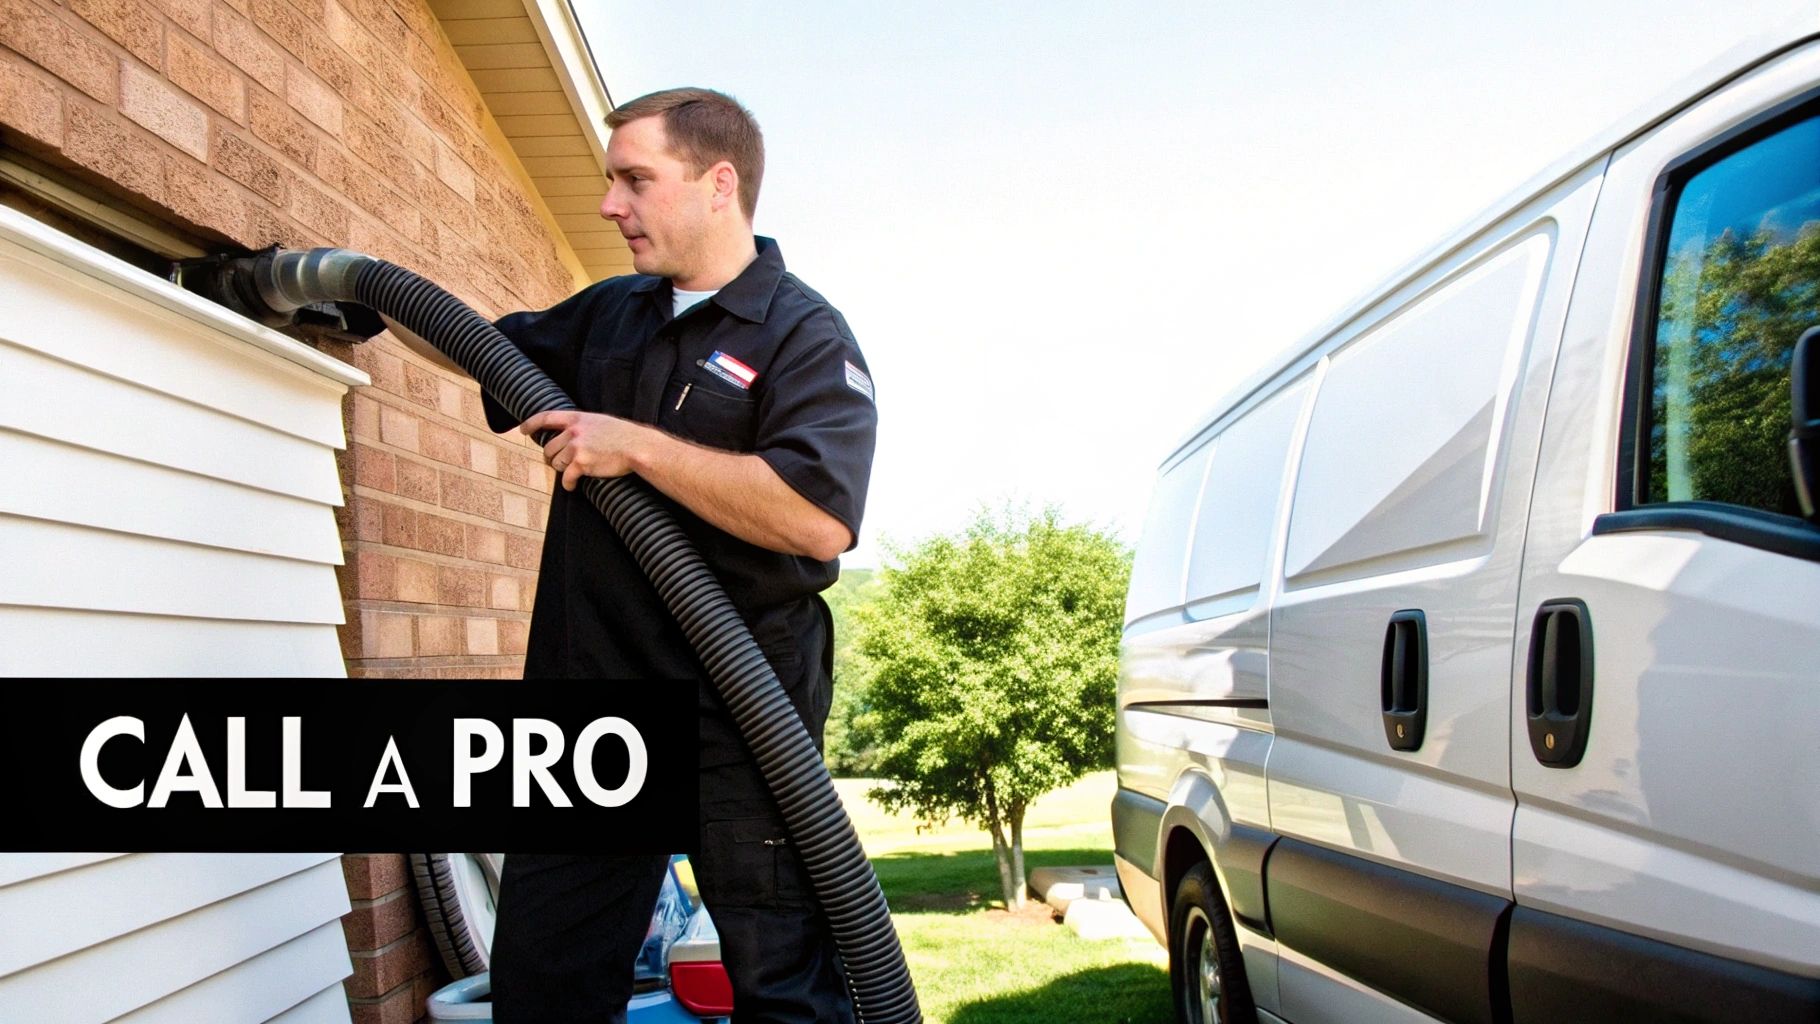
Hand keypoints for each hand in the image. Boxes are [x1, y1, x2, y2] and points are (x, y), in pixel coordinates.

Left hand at [518, 410, 648, 490]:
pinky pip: (566, 478)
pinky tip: (573, 486)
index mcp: (578, 418)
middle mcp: (574, 432)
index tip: (522, 430)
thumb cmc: (624, 436)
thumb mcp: (601, 422)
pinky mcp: (581, 464)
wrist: (637, 447)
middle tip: (558, 464)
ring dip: (563, 470)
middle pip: (549, 447)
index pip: (546, 417)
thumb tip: (571, 436)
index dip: (531, 423)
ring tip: (573, 474)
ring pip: (556, 463)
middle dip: (552, 458)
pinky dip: (568, 485)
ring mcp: (576, 447)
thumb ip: (584, 427)